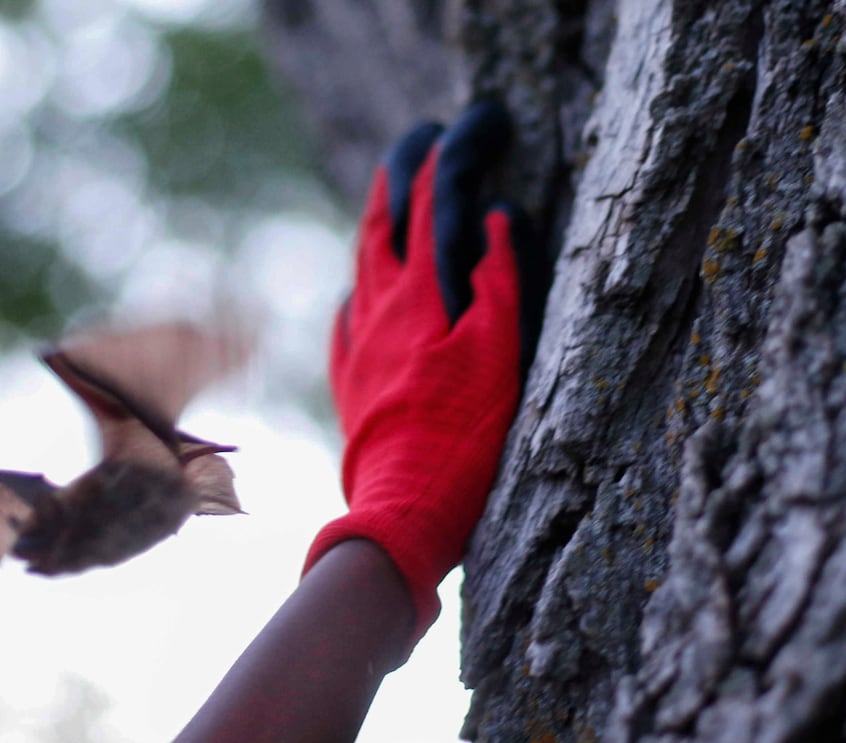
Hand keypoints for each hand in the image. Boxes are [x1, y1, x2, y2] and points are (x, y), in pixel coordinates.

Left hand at [303, 102, 544, 653]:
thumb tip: (495, 219)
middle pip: (379, 229)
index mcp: (417, 298)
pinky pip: (346, 326)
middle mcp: (377, 314)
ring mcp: (358, 350)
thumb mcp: (498, 353)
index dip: (445, 162)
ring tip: (385, 209)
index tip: (460, 129)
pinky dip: (357, 298)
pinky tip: (358, 301)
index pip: (428, 209)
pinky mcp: (351, 386)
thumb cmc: (463, 438)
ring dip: (374, 232)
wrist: (405, 510)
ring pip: (360, 273)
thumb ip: (497, 281)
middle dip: (395, 182)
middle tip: (412, 148)